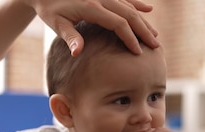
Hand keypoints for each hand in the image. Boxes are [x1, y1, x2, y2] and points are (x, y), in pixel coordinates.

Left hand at [27, 0, 158, 55]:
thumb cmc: (49, 9)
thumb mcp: (56, 24)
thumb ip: (70, 37)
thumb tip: (77, 53)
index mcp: (91, 7)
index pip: (118, 24)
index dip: (130, 38)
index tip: (138, 52)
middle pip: (129, 14)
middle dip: (143, 31)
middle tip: (156, 46)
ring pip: (129, 6)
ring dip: (143, 20)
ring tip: (154, 35)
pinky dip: (137, 3)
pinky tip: (148, 9)